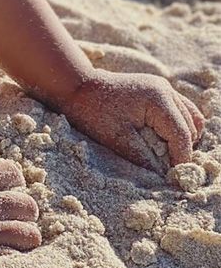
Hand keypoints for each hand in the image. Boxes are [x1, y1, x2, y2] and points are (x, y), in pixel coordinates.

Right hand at [0, 158, 40, 254]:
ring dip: (26, 235)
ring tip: (18, 236)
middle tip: (19, 216)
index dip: (16, 179)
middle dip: (27, 211)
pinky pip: (17, 255)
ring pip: (30, 234)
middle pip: (28, 204)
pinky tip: (7, 251)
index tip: (13, 187)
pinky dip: (15, 254)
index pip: (12, 172)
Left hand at [58, 69, 204, 171]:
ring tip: (166, 155)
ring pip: (190, 118)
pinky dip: (177, 127)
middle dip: (181, 150)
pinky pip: (180, 111)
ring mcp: (162, 87)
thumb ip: (144, 158)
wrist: (78, 88)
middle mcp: (165, 89)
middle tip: (167, 169)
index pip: (181, 134)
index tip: (176, 179)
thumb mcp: (118, 139)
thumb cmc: (94, 112)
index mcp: (157, 98)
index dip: (181, 159)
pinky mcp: (157, 90)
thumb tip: (164, 176)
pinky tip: (163, 140)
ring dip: (182, 138)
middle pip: (189, 127)